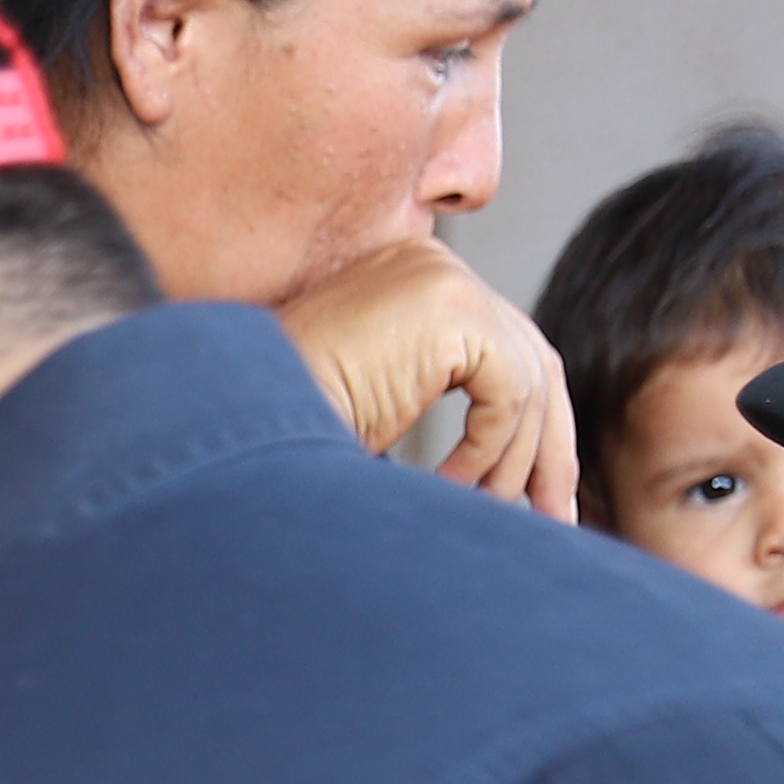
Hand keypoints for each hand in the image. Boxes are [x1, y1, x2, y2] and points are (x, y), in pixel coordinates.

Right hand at [271, 242, 574, 517]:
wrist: (228, 415)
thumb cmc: (282, 428)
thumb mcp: (379, 402)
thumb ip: (438, 397)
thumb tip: (516, 458)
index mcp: (416, 277)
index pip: (502, 347)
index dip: (527, 423)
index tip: (536, 490)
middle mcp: (437, 266)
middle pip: (531, 357)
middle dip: (547, 445)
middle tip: (556, 515)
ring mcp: (446, 281)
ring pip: (527, 382)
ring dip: (512, 463)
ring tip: (488, 517)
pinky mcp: (452, 310)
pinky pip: (508, 392)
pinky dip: (489, 451)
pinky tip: (449, 490)